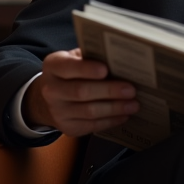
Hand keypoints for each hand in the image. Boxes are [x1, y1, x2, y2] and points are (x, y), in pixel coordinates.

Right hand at [23, 48, 138, 136]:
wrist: (50, 97)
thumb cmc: (72, 73)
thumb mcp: (75, 58)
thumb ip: (92, 56)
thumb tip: (120, 58)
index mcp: (53, 66)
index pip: (69, 67)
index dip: (87, 69)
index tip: (106, 69)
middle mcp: (51, 89)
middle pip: (81, 91)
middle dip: (109, 91)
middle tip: (131, 90)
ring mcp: (58, 111)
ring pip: (89, 111)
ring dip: (114, 108)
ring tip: (133, 104)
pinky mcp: (67, 127)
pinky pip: (92, 126)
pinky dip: (111, 121)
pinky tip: (124, 115)